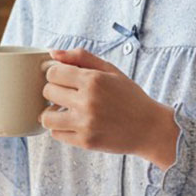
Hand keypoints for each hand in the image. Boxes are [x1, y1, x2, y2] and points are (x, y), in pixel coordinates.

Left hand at [41, 48, 179, 168]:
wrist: (150, 128)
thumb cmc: (129, 97)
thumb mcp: (111, 71)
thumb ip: (82, 57)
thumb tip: (53, 53)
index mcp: (93, 80)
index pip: (53, 73)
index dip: (55, 74)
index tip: (63, 78)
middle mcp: (87, 102)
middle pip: (48, 92)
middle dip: (54, 91)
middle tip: (67, 94)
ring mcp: (85, 124)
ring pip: (46, 117)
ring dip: (51, 112)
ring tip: (63, 111)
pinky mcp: (85, 141)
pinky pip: (56, 134)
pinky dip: (61, 128)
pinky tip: (73, 123)